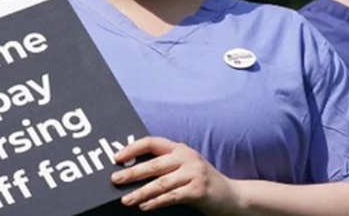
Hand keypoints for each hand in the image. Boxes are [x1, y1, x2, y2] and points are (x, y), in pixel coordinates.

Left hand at [112, 137, 240, 213]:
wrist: (232, 197)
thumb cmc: (201, 183)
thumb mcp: (185, 168)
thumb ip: (165, 166)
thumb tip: (132, 172)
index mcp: (180, 149)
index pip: (152, 142)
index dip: (133, 148)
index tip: (117, 158)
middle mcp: (187, 157)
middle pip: (154, 164)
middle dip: (132, 173)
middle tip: (115, 180)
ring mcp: (194, 173)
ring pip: (161, 183)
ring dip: (140, 192)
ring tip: (126, 199)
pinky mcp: (199, 190)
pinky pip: (172, 196)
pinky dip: (156, 202)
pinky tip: (144, 206)